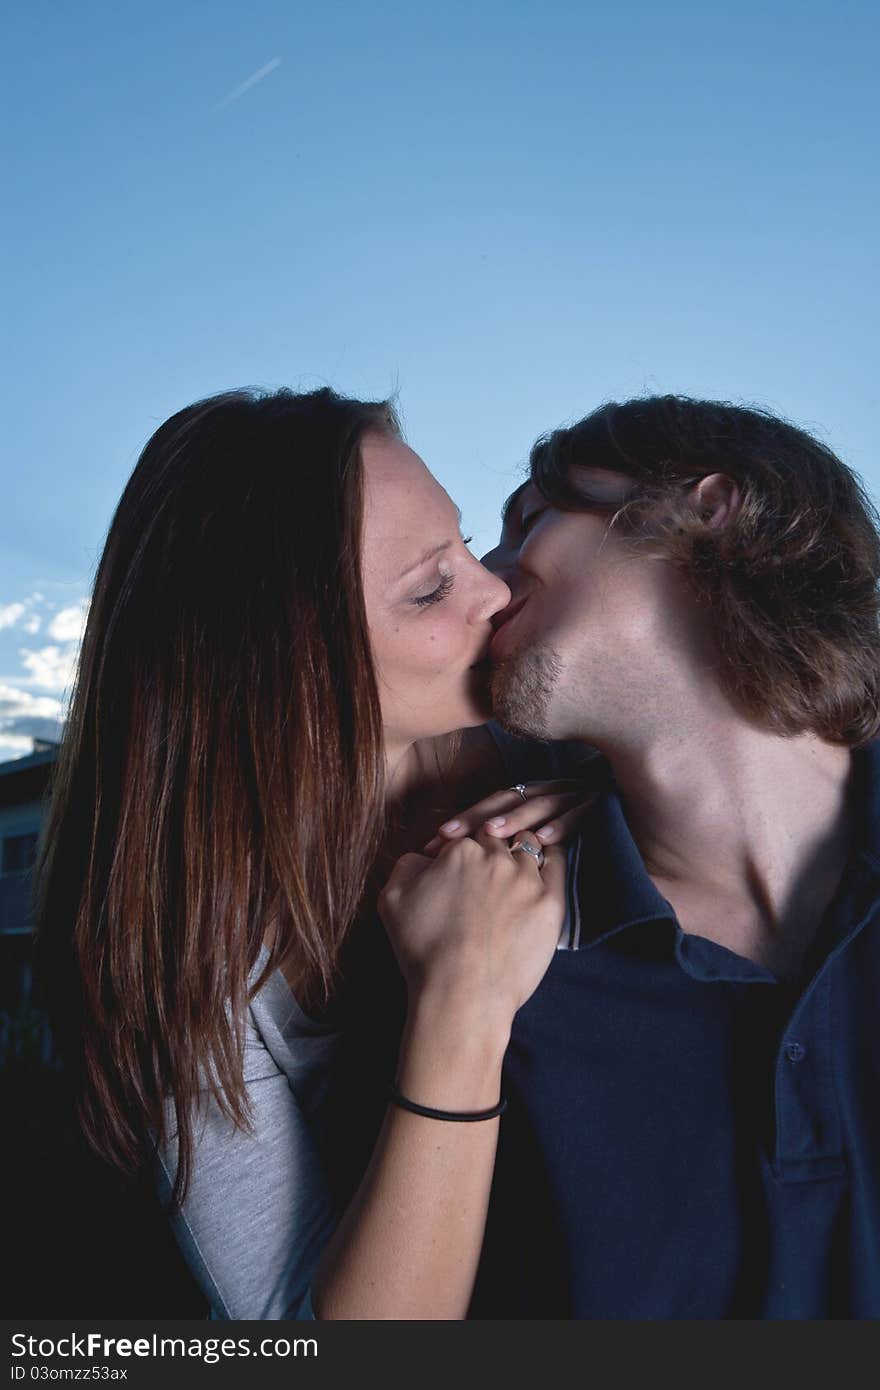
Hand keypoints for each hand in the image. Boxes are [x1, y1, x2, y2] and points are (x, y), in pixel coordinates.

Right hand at [378, 826, 565, 1030]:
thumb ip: (407, 864)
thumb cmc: (422, 950)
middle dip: (489, 851)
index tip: (458, 872)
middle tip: (485, 874)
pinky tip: (544, 868)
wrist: (461, 993)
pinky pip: (558, 864)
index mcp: (459, 850)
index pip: (464, 836)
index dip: (459, 853)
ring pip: (528, 846)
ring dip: (520, 853)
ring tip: (513, 873)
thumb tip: (424, 856)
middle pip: (496, 839)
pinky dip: (551, 858)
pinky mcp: (551, 902)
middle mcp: (495, 857)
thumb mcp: (391, 899)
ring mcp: (526, 879)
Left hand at [422, 778, 590, 855]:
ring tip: (492, 834)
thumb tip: (459, 863)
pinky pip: (578, 815)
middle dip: (475, 818)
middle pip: (505, 802)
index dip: (459, 824)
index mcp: (529, 797)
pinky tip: (544, 840)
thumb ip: (508, 845)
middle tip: (448, 837)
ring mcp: (573, 796)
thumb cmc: (576, 831)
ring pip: (538, 805)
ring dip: (514, 819)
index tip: (429, 846)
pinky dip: (561, 825)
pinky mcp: (600, 808)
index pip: (487, 809)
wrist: (635, 807)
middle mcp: (547, 792)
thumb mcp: (539, 837)